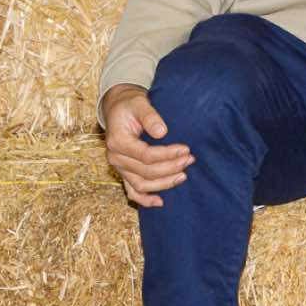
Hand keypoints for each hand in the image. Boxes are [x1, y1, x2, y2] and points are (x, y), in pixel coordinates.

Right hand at [102, 84, 189, 208]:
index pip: (145, 155)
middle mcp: (115, 158)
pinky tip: (160, 202)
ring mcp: (119, 168)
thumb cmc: (130, 105)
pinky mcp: (124, 172)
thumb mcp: (139, 103)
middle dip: (170, 168)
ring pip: (140, 185)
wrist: (118, 109)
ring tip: (184, 176)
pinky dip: (144, 200)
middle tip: (190, 159)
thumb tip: (162, 132)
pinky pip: (132, 191)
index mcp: (117, 142)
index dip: (167, 155)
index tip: (186, 149)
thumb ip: (150, 116)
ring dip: (163, 184)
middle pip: (145, 172)